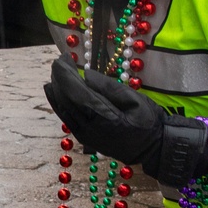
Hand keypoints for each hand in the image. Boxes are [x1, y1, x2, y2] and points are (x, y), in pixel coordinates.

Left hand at [43, 54, 207, 186]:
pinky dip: (57, 102)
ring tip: (56, 72)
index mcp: (104, 118)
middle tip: (59, 61)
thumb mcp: (135, 100)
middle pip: (67, 100)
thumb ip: (109, 88)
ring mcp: (85, 135)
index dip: (66, 75)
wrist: (154, 148)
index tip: (62, 59)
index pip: (77, 93)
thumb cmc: (149, 122)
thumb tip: (86, 75)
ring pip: (63, 109)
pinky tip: (53, 91)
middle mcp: (90, 128)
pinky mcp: (84, 138)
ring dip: (56, 89)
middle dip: (60, 79)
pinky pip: (66, 118)